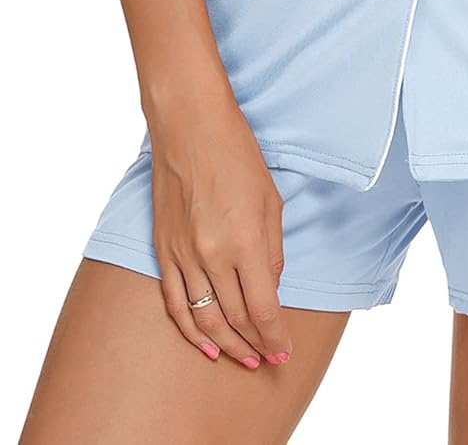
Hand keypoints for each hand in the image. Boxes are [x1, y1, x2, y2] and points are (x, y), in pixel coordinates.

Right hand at [149, 91, 292, 368]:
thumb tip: (270, 288)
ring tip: (244, 359)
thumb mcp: (270, 200)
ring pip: (204, 318)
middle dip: (256, 345)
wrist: (189, 125)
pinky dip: (190, 329)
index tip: (285, 353)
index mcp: (245, 242)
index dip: (275, 337)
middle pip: (235, 318)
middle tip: (270, 361)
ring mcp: (182, 254)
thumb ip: (272, 250)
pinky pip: (175, 302)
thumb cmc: (237, 155)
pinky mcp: (162, 248)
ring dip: (227, 345)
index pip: (262, 309)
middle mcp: (211, 255)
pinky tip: (206, 345)